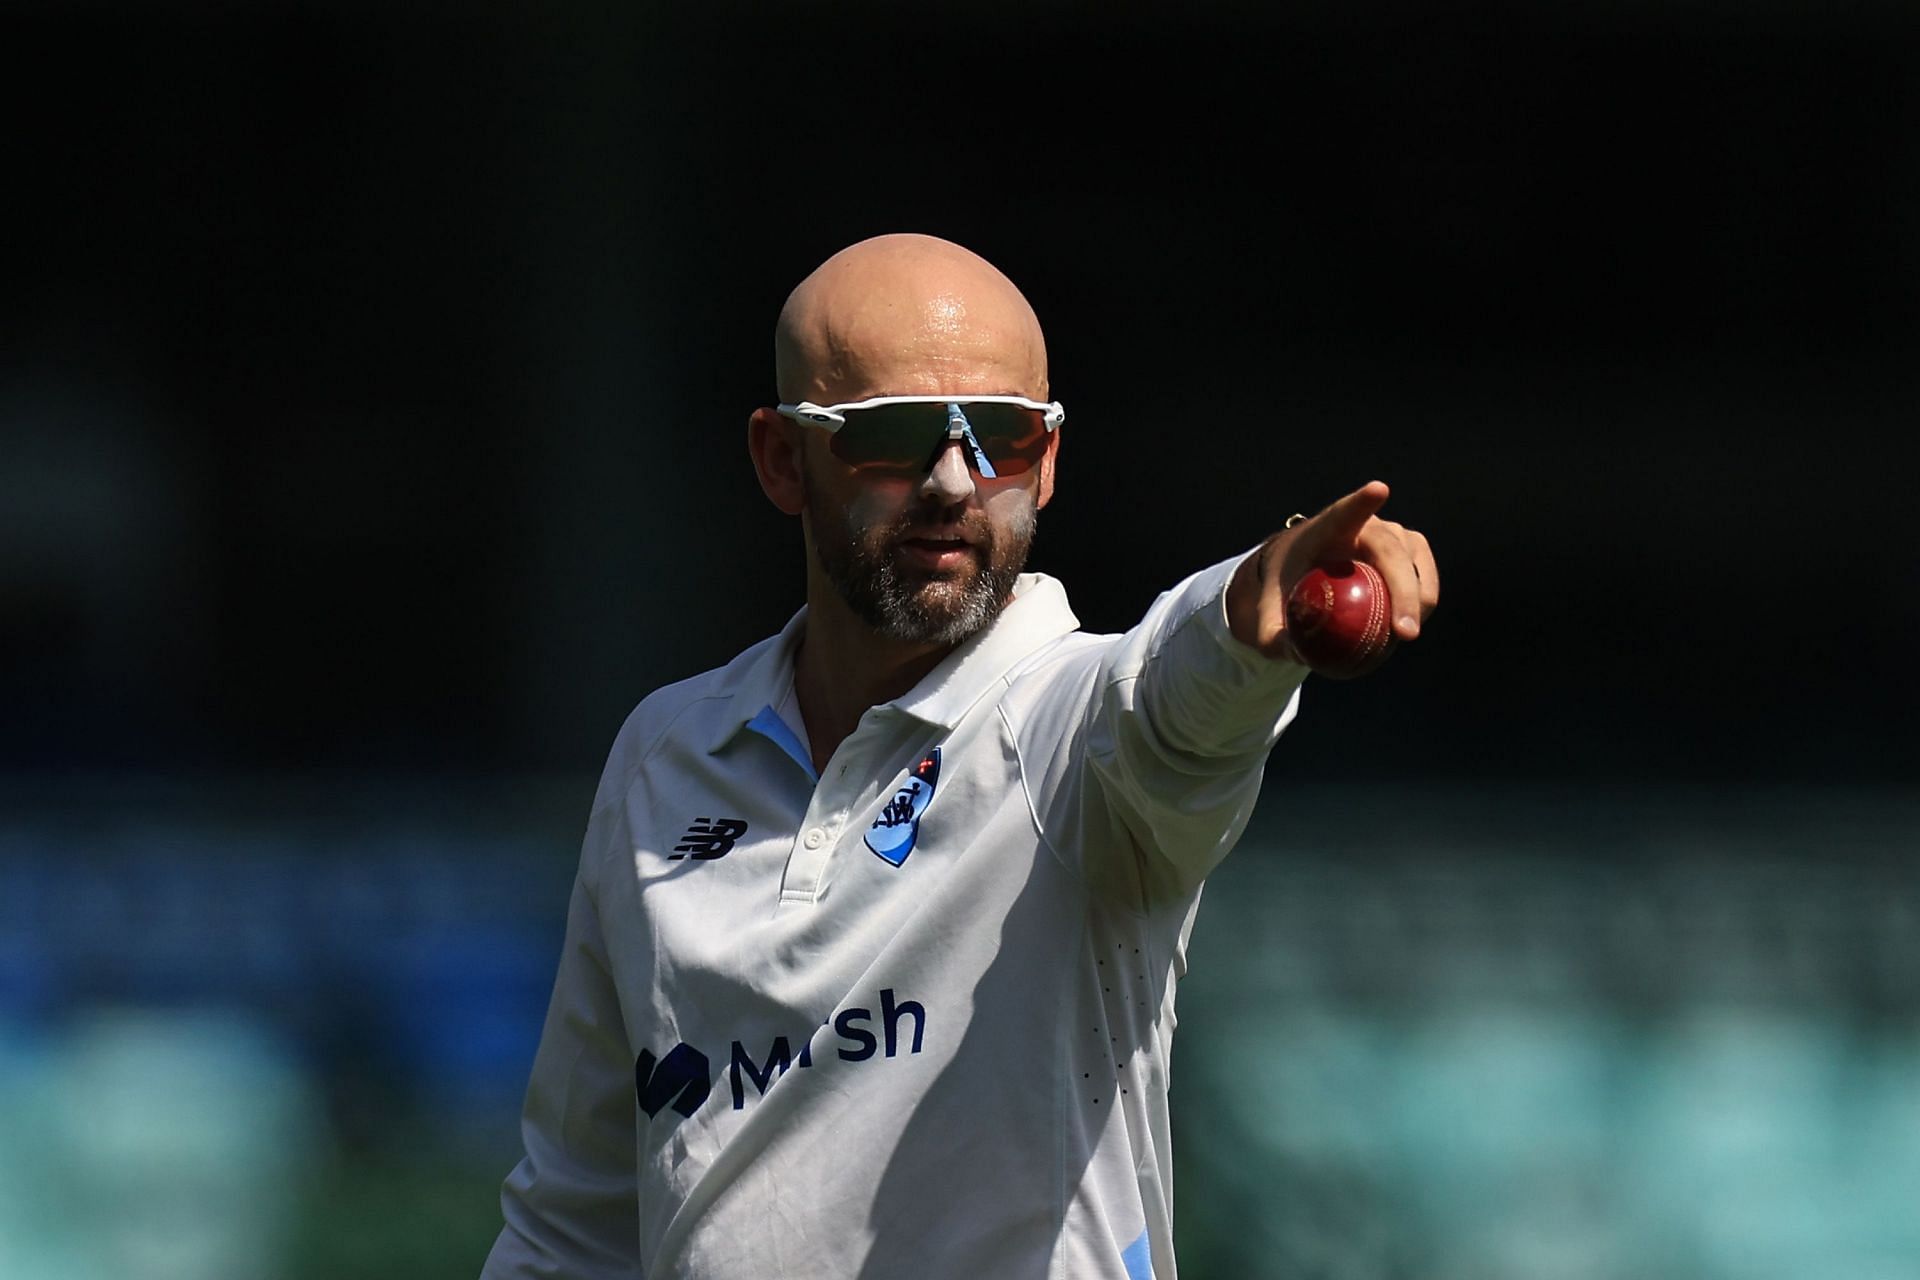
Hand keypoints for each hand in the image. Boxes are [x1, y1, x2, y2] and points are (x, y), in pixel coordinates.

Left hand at [1225, 481, 1439, 664]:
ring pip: (1415, 566)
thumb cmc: (1288, 584)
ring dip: (1417, 601)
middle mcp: (1367, 525)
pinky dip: (1420, 604)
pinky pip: (1425, 579)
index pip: (1345, 511)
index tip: (1377, 490)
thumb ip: (1271, 634)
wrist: (1307, 569)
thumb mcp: (1270, 610)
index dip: (1362, 502)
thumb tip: (1290, 653)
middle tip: (1404, 632)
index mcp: (1326, 528)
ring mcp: (1394, 536)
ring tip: (1401, 635)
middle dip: (1404, 590)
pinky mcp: (1411, 552)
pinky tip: (1404, 626)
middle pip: (1391, 551)